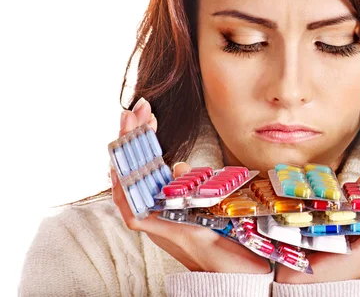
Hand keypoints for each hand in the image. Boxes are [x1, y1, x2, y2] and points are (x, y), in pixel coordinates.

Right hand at [111, 98, 270, 273]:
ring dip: (125, 151)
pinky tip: (119, 168)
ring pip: (126, 182)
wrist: (230, 262)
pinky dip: (122, 189)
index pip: (148, 158)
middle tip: (136, 107)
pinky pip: (129, 209)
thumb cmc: (219, 230)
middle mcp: (153, 203)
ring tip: (128, 123)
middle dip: (132, 133)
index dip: (145, 134)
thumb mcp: (202, 196)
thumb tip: (178, 164)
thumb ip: (187, 180)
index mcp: (164, 194)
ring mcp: (152, 216)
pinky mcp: (154, 229)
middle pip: (134, 164)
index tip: (148, 110)